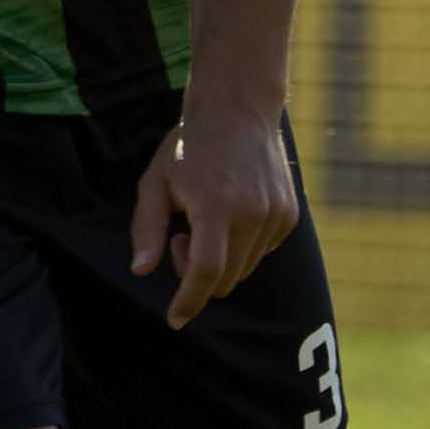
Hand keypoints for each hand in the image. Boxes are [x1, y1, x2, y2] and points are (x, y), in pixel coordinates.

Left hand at [127, 97, 299, 330]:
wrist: (238, 109)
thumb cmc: (189, 145)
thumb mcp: (155, 181)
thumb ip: (146, 228)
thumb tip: (140, 270)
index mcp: (216, 207)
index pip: (206, 272)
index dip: (189, 301)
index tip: (174, 319)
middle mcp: (252, 214)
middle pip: (226, 279)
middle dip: (197, 274)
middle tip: (182, 237)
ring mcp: (276, 215)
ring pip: (245, 269)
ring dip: (221, 260)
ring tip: (205, 220)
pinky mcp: (289, 215)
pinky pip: (262, 252)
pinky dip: (242, 248)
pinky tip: (230, 213)